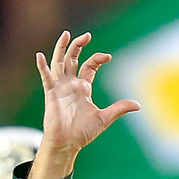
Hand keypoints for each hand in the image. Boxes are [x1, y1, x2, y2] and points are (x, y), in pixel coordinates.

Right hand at [32, 31, 139, 178]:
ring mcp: (60, 88)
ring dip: (61, 49)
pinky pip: (46, 78)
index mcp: (83, 88)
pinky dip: (43, 67)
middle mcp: (71, 85)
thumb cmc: (83, 132)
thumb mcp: (105, 118)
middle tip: (87, 36)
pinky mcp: (51, 94)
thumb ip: (119, 108)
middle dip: (79, 47)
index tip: (107, 57)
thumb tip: (138, 105)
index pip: (89, 66)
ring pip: (59, 63)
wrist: (68, 143)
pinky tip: (40, 56)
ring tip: (66, 35)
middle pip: (73, 59)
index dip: (97, 59)